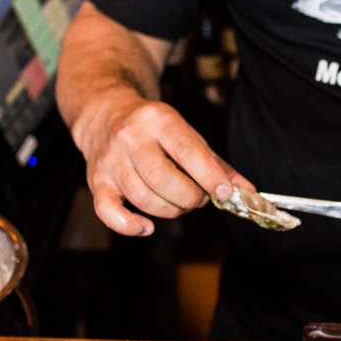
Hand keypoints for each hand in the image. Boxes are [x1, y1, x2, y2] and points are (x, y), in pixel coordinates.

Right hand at [71, 88, 249, 236]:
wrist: (105, 114)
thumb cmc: (153, 128)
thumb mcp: (186, 133)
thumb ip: (215, 163)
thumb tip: (245, 190)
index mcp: (157, 119)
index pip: (185, 149)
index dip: (207, 175)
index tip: (224, 191)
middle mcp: (130, 137)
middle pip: (162, 178)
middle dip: (189, 197)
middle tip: (198, 198)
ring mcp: (110, 160)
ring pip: (143, 198)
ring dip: (170, 210)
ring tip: (180, 203)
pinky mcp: (95, 180)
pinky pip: (107, 211)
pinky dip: (129, 226)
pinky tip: (146, 226)